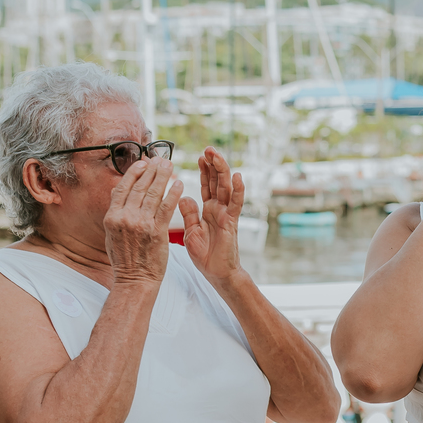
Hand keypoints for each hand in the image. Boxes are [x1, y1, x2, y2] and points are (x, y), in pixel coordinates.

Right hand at [104, 157, 181, 287]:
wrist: (135, 279)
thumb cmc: (125, 257)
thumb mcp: (111, 233)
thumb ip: (115, 211)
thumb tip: (115, 190)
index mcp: (112, 217)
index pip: (123, 187)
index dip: (134, 172)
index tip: (143, 163)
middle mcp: (124, 218)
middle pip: (140, 187)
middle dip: (151, 170)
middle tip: (161, 159)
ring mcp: (141, 224)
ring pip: (153, 193)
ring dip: (163, 176)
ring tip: (170, 166)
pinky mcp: (157, 231)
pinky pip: (167, 207)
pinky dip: (173, 193)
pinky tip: (179, 184)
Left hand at [182, 147, 245, 285]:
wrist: (216, 274)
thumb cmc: (205, 255)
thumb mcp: (191, 232)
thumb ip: (189, 214)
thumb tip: (183, 196)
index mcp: (208, 210)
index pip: (207, 185)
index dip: (205, 171)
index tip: (200, 156)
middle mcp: (219, 209)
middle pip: (217, 182)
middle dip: (213, 165)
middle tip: (208, 149)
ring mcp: (226, 214)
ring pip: (226, 188)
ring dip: (222, 171)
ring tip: (217, 156)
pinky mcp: (232, 222)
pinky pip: (236, 204)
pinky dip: (238, 190)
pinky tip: (237, 176)